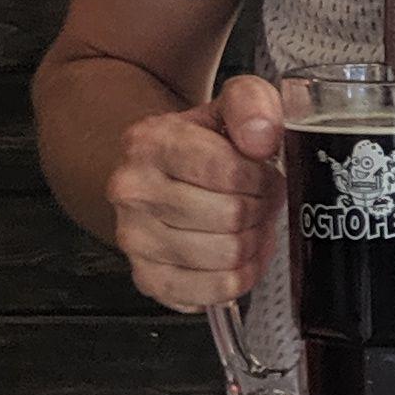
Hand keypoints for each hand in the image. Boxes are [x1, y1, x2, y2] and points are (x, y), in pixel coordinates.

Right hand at [102, 73, 284, 311]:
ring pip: (228, 256)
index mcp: (149, 142)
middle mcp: (131, 191)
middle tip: (260, 201)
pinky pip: (217, 290)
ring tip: (249, 225)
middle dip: (260, 209)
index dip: (261, 177)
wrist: (160, 176)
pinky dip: (241, 276)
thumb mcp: (230, 106)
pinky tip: (239, 255)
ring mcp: (135, 240)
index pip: (227, 171)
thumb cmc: (203, 145)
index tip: (263, 174)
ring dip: (254, 242)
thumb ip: (252, 104)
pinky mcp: (150, 280)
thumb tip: (262, 137)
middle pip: (231, 216)